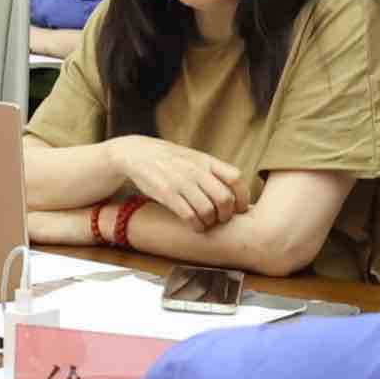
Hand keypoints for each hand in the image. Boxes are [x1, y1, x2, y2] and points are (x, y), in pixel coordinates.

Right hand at [115, 139, 252, 228]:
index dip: (242, 197)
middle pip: (224, 198)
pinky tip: (195, 226)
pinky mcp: (166, 193)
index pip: (235, 178)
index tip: (240, 208)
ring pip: (208, 210)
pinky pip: (189, 215)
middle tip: (221, 219)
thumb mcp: (194, 158)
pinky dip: (196, 225)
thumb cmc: (170, 160)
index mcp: (206, 160)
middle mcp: (195, 170)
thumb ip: (213, 171)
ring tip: (206, 223)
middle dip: (226, 215)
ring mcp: (181, 181)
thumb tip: (237, 193)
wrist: (136, 153)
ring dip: (210, 222)